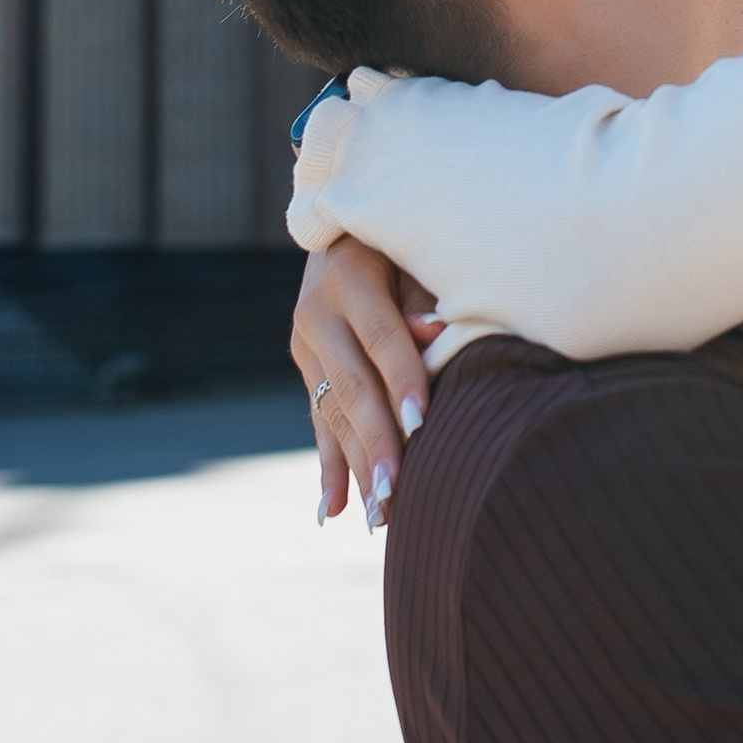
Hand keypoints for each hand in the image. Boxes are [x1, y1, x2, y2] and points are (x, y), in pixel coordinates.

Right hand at [291, 236, 442, 529]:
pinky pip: (319, 421)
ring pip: (332, 412)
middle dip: (375, 442)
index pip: (380, 337)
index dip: (401, 379)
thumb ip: (425, 295)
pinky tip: (331, 513)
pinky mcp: (305, 365)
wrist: (347, 224)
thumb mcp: (414, 252)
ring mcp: (304, 343)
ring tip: (377, 518)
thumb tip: (437, 335)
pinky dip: (329, 467)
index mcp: (348, 276)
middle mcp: (316, 312)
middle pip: (351, 385)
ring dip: (355, 468)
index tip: (422, 425)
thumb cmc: (407, 238)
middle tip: (395, 493)